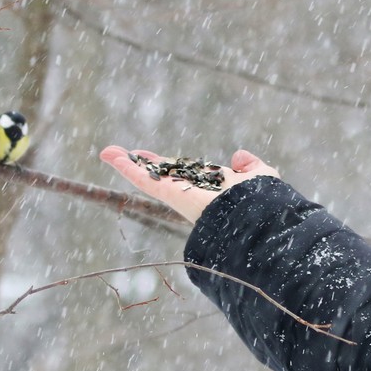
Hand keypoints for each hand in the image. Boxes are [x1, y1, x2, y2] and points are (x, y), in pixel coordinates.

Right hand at [99, 145, 279, 222]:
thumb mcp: (261, 176)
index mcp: (214, 189)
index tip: (156, 158)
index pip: (188, 175)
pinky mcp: (170, 195)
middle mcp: (194, 193)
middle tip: (128, 155)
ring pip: (149, 177)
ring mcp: (180, 194)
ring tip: (107, 152)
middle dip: (145, 165)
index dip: (172, 166)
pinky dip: (127, 167)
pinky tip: (110, 155)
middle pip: (163, 175)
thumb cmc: (262, 202)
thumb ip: (252, 166)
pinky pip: (145, 180)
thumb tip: (239, 156)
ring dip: (127, 164)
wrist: (256, 218)